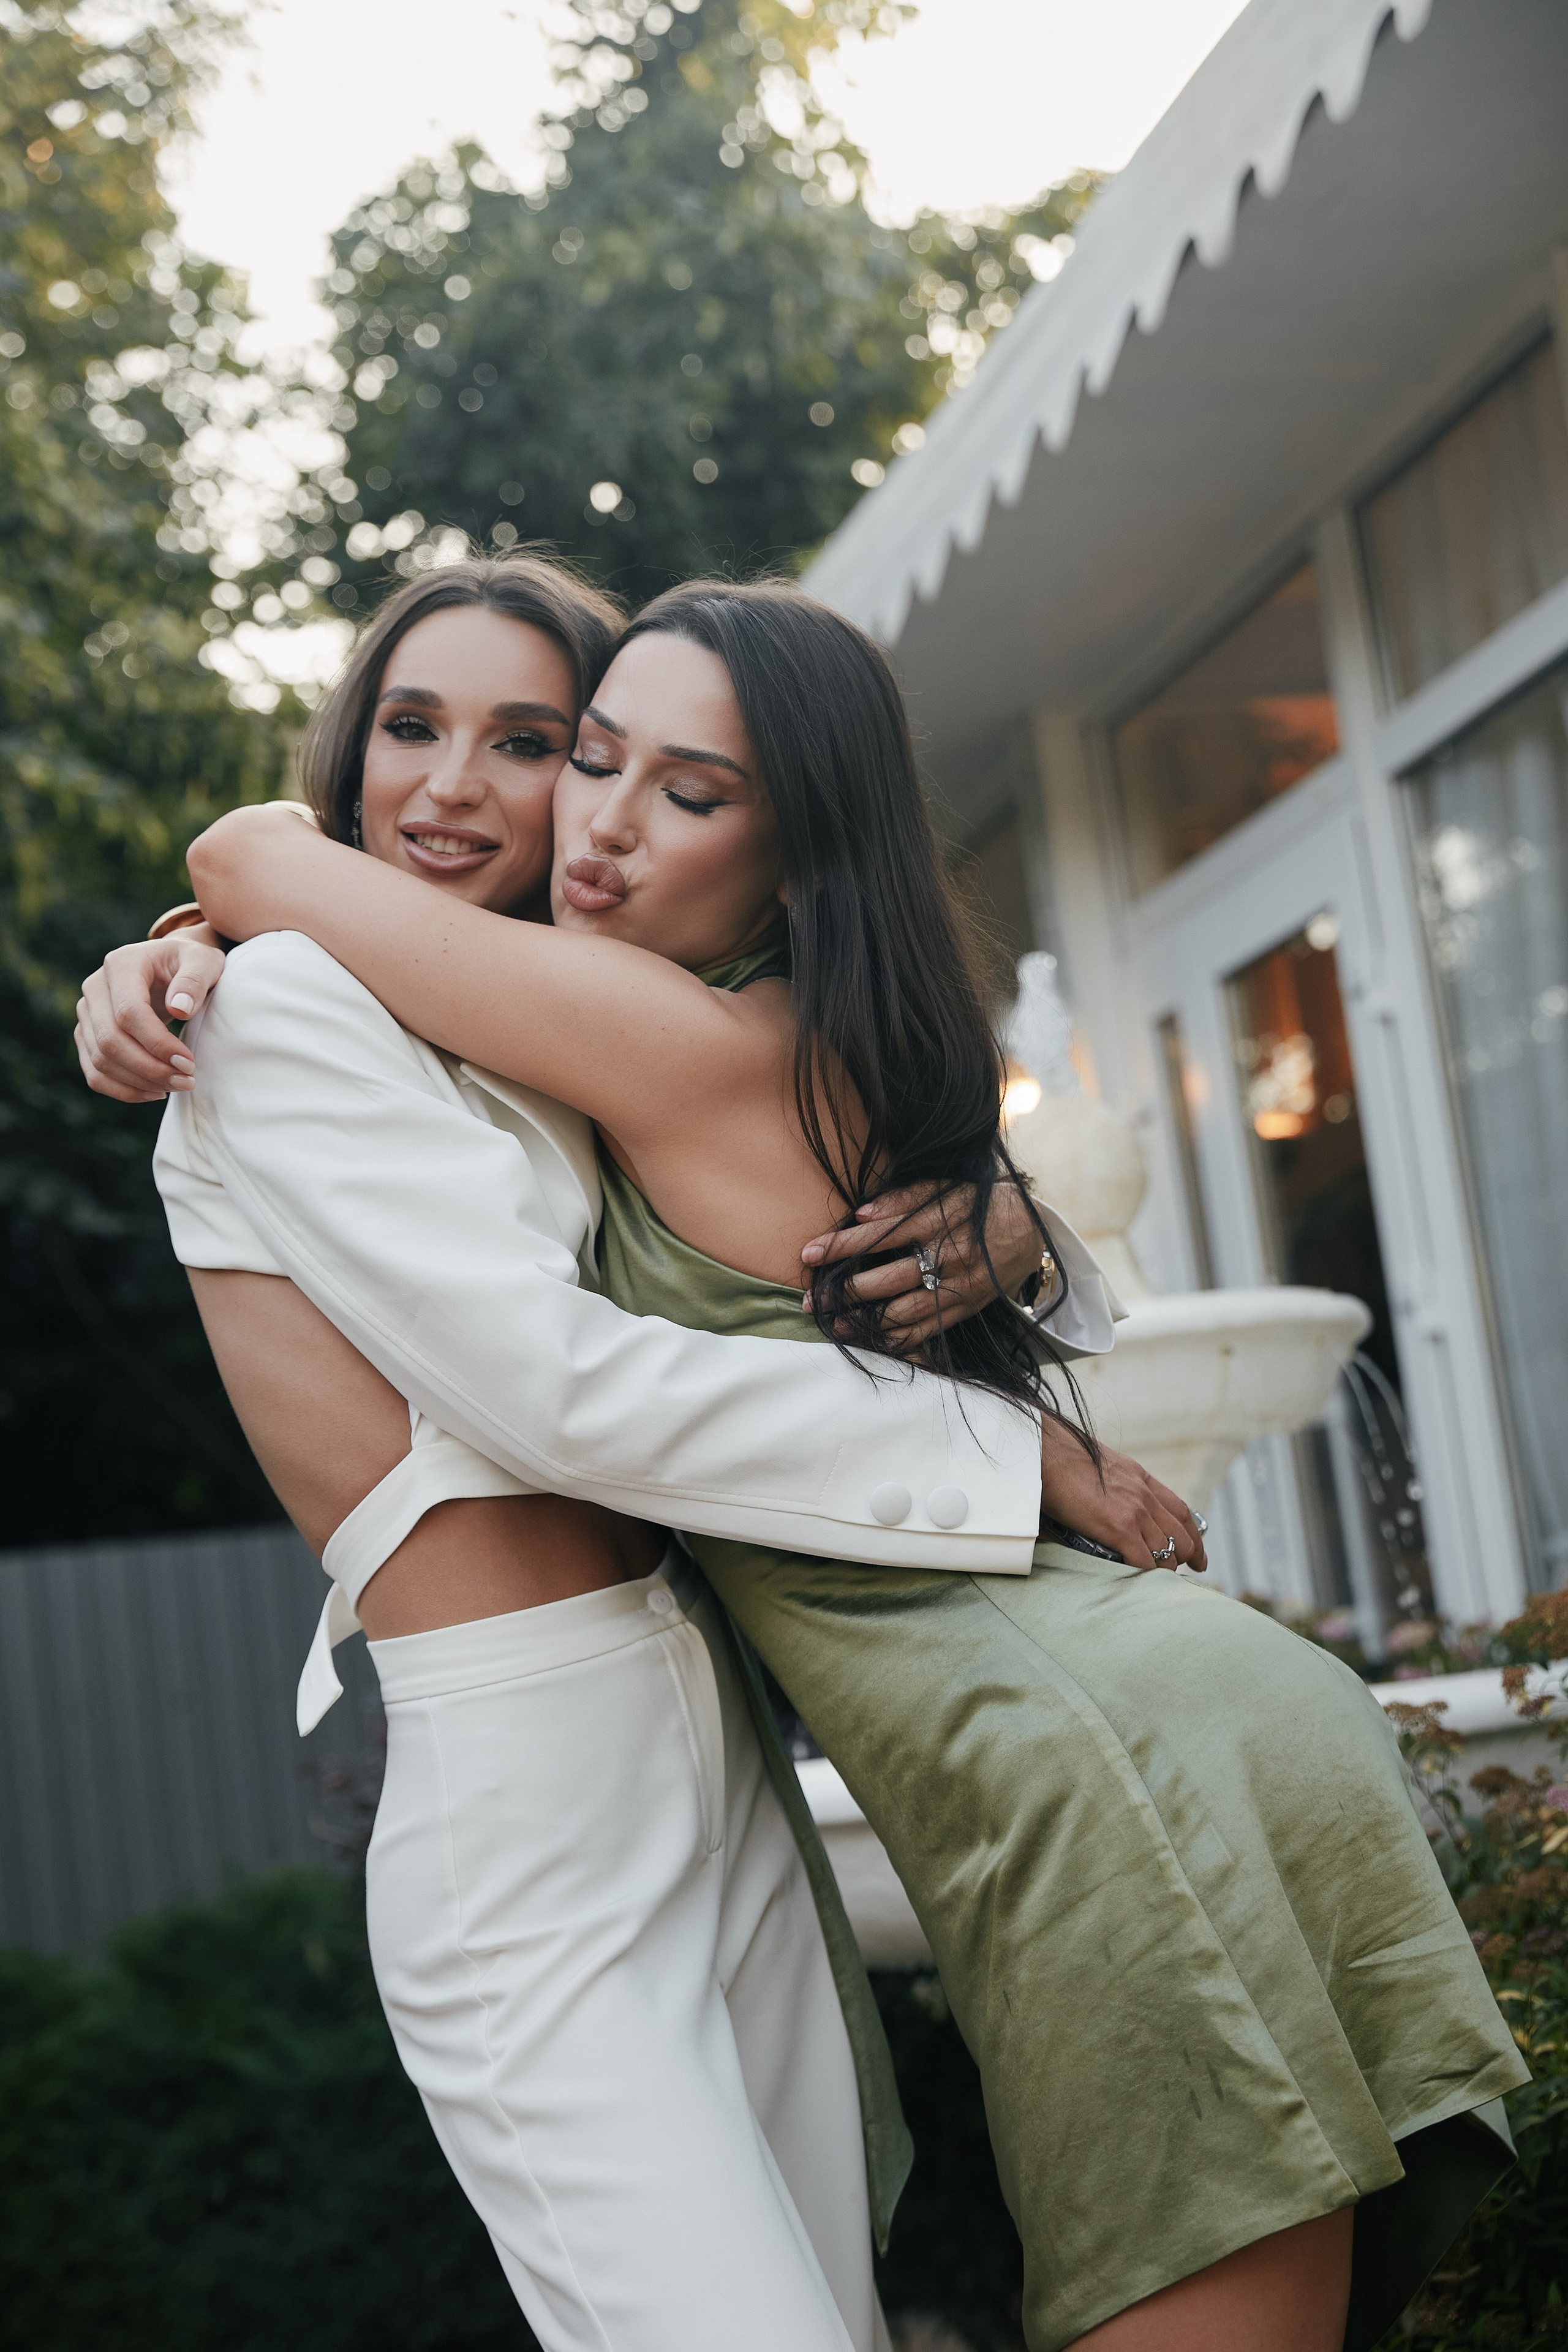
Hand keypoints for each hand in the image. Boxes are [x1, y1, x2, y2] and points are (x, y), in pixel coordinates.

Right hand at [75, 930, 226, 1103]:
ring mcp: (87, 1012)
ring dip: (139, 1083)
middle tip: (187, 1081)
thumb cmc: (189, 962)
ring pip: (100, 1060)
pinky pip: (95, 1072)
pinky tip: (155, 1092)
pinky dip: (123, 1089)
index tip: (189, 1063)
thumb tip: (180, 1008)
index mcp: (121, 964)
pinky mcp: (87, 1034)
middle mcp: (95, 987)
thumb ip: (195, 980)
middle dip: (150, 1069)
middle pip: (110, 1040)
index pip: (129, 1012)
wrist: (170, 965)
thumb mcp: (203, 961)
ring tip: (177, 1086)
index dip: (158, 1044)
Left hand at [800, 1178, 1041, 1350]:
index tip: (807, 1253)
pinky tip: (871, 1339)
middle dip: (842, 1292)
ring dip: (864, 1321)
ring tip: (832, 1323)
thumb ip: (902, 1199)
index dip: (840, 1245)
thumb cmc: (978, 1203)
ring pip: (904, 1311)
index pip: (878, 1235)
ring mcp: (957, 1288)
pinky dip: (897, 1339)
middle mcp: (947, 1257)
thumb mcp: (945, 1188)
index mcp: (938, 1222)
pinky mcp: (964, 1309)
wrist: (1030, 1231)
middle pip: (886, 1280)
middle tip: (809, 1299)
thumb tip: (859, 1213)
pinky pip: (927, 1330)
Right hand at [1039, 1418, 1207, 1573]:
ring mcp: (1135, 1512)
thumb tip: (1105, 1503)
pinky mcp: (1120, 1528)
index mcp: (1141, 1478)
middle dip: (1185, 1558)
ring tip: (1154, 1580)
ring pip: (1167, 1552)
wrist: (1046, 1453)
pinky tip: (1139, 1580)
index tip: (1198, 1554)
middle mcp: (1145, 1495)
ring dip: (1163, 1569)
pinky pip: (1145, 1562)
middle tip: (1179, 1572)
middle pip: (1182, 1535)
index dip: (1194, 1536)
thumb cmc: (1061, 1458)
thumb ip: (1114, 1484)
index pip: (1181, 1511)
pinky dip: (1145, 1574)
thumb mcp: (1101, 1465)